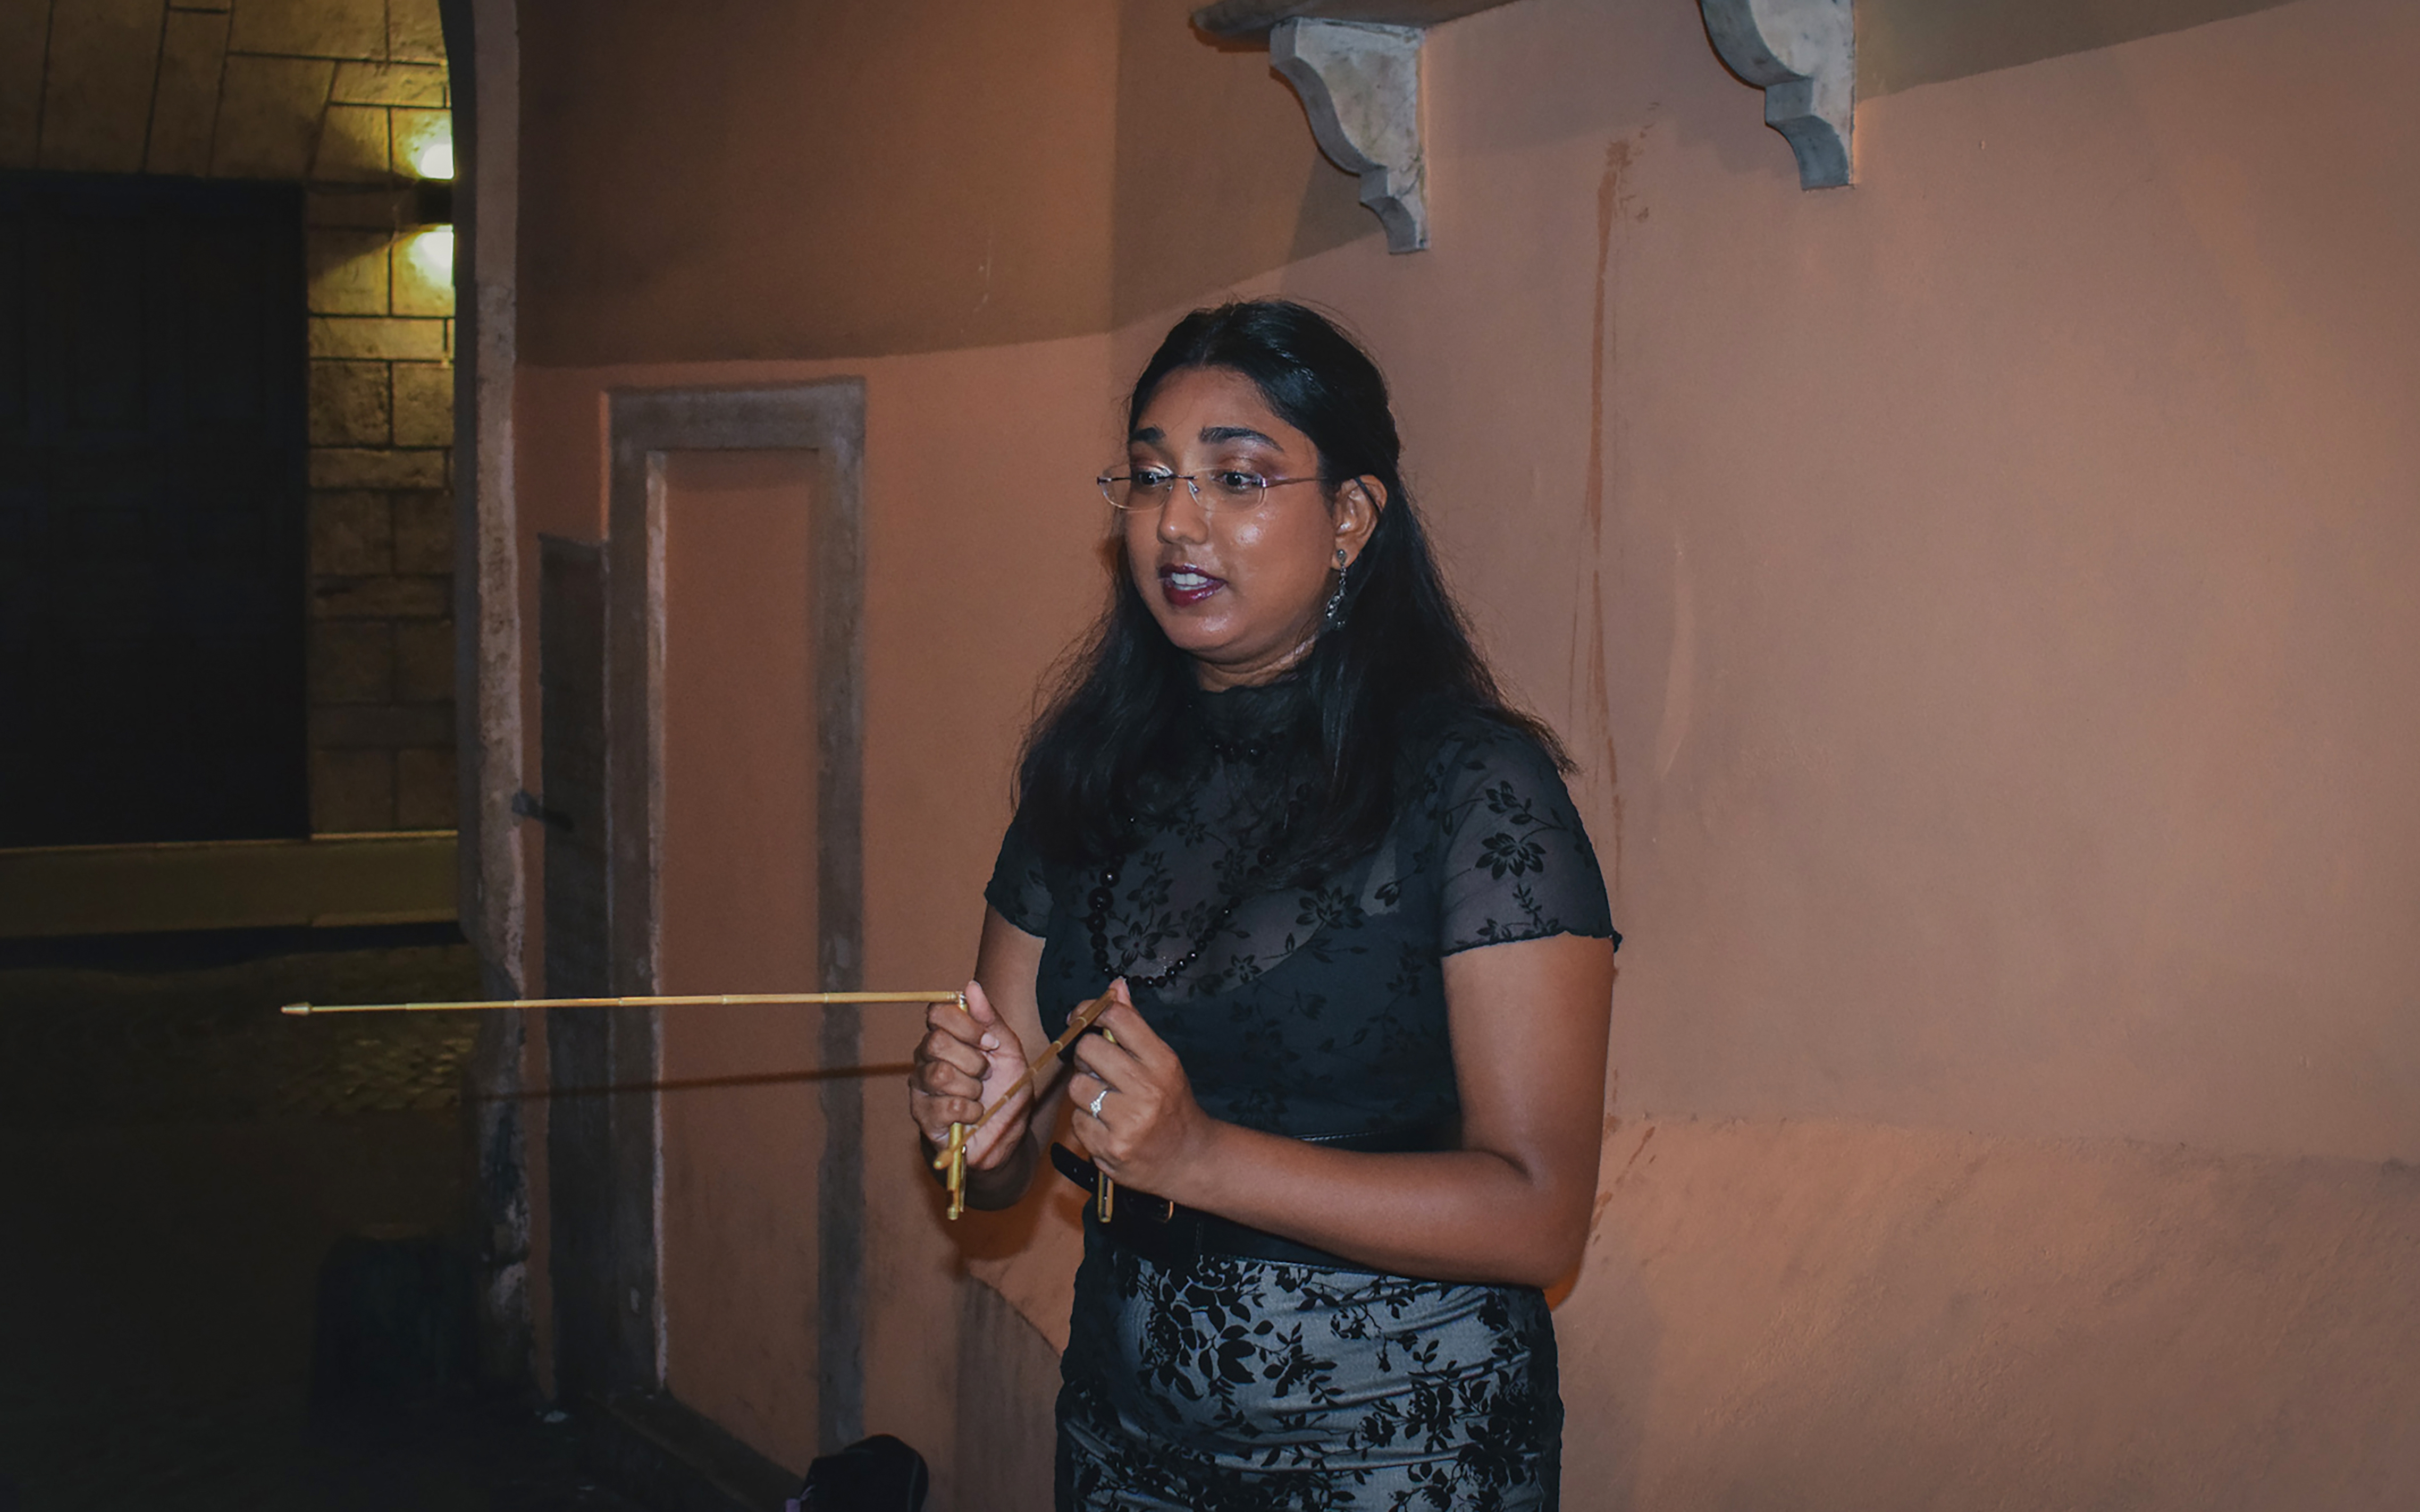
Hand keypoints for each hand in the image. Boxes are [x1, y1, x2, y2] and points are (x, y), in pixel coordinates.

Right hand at [907, 980, 1031, 1170]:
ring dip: (972, 1088)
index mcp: (946, 1037)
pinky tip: (973, 1115)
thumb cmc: (1005, 1090)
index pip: (937, 1012)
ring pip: (940, 1074)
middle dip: (972, 1060)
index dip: (965, 1026)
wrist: (1005, 1135)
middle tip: (985, 1074)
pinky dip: (969, 1112)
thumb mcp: (1009, 1051)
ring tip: (979, 1096)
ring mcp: (921, 1087)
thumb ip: (990, 1020)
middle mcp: (926, 1058)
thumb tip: (971, 986)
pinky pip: (945, 1106)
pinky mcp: (923, 1116)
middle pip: (936, 1042)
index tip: (990, 1044)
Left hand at [1066, 981, 1218, 1200]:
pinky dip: (1087, 1122)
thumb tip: (1116, 986)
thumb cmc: (1172, 1104)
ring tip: (1105, 1101)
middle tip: (1098, 1066)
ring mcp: (1127, 1121)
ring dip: (1085, 1091)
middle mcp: (1147, 1089)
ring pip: (1077, 1086)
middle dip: (1086, 1055)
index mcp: (1162, 1062)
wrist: (1190, 1158)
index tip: (1083, 1017)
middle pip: (1088, 1049)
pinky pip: (1077, 1121)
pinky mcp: (1109, 1148)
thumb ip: (1135, 1026)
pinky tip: (1107, 1126)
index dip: (1092, 1011)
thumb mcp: (1163, 1062)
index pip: (1118, 1019)